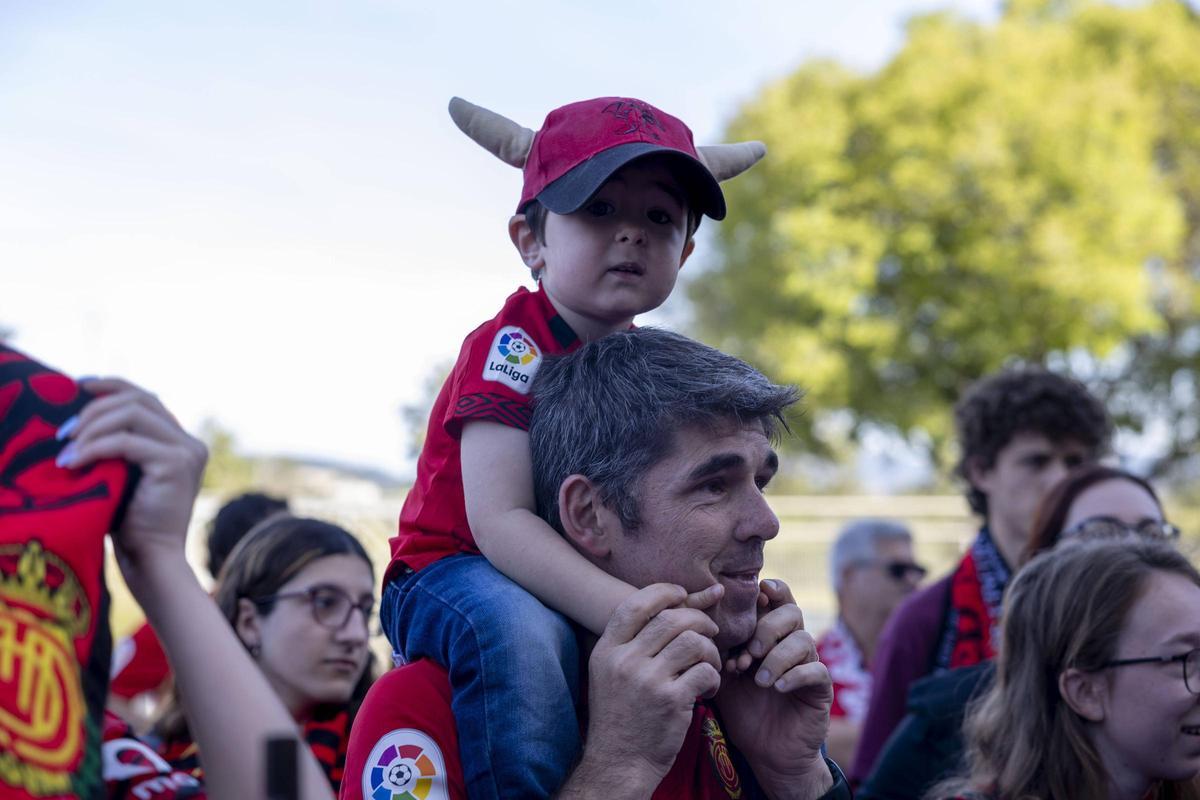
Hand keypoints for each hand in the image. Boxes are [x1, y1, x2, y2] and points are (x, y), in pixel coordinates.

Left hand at [57, 378, 206, 578]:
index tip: (77, 387)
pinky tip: (73, 462)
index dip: (112, 386)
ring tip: (64, 450)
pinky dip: (94, 447)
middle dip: (94, 409)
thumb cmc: (129, 523)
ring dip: (91, 427)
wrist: (150, 559)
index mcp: (180, 441)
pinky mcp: (177, 463)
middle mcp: (190, 442)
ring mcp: (187, 451)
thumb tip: (81, 415)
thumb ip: (118, 444)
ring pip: (132, 414)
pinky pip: (126, 441)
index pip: (146, 398)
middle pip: (138, 399)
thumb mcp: (122, 473)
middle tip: (62, 432)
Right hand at [581, 583, 723, 789]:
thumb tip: (671, 606)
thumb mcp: (610, 673)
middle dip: (699, 620)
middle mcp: (624, 661)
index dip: (664, 593)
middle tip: (710, 631)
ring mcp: (647, 680)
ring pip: (693, 642)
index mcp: (607, 650)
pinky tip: (709, 688)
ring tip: (710, 663)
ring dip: (710, 650)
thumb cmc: (620, 715)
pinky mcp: (671, 701)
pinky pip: (705, 671)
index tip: (683, 596)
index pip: (635, 604)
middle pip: (671, 619)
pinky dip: (714, 676)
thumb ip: (632, 643)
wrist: (619, 763)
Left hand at [715, 579, 831, 799]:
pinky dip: (795, 675)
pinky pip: (816, 670)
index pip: (776, 599)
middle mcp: (792, 644)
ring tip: (759, 680)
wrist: (765, 752)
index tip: (754, 598)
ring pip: (804, 639)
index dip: (769, 592)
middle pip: (791, 612)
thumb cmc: (742, 708)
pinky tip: (778, 688)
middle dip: (766, 629)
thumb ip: (718, 647)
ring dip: (777, 656)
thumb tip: (700, 617)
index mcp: (770, 635)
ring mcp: (809, 665)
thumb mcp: (724, 674)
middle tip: (748, 654)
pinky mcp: (821, 689)